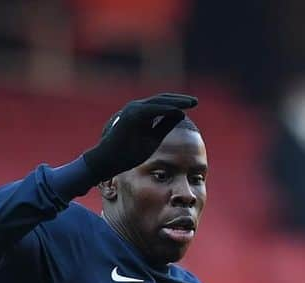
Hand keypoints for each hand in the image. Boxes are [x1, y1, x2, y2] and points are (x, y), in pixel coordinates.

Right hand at [82, 93, 197, 181]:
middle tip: (195, 101)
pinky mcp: (132, 115)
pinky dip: (165, 109)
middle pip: (163, 100)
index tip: (192, 105)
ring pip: (159, 102)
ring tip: (191, 103)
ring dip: (176, 101)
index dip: (178, 104)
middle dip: (180, 100)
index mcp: (142, 114)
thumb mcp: (153, 140)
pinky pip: (152, 110)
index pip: (163, 105)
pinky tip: (178, 109)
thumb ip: (165, 127)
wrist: (108, 161)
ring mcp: (134, 110)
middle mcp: (138, 108)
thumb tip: (181, 114)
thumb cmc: (128, 154)